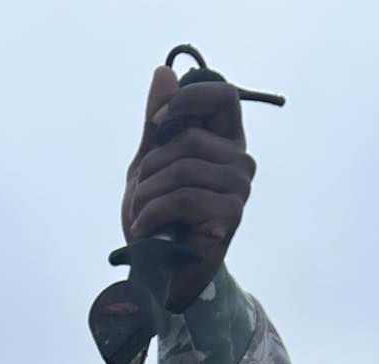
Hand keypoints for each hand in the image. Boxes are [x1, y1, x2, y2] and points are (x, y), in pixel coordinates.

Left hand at [121, 64, 255, 308]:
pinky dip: (153, 212)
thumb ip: (156, 125)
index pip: (223, 95)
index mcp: (226, 141)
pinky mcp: (231, 213)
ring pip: (183, 169)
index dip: (188, 100)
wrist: (161, 273)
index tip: (158, 123)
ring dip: (146, 194)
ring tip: (138, 216)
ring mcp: (240, 187)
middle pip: (190, 139)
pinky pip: (184, 197)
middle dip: (151, 167)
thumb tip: (163, 73)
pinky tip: (142, 229)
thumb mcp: (150, 166)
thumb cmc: (159, 219)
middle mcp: (240, 160)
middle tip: (138, 193)